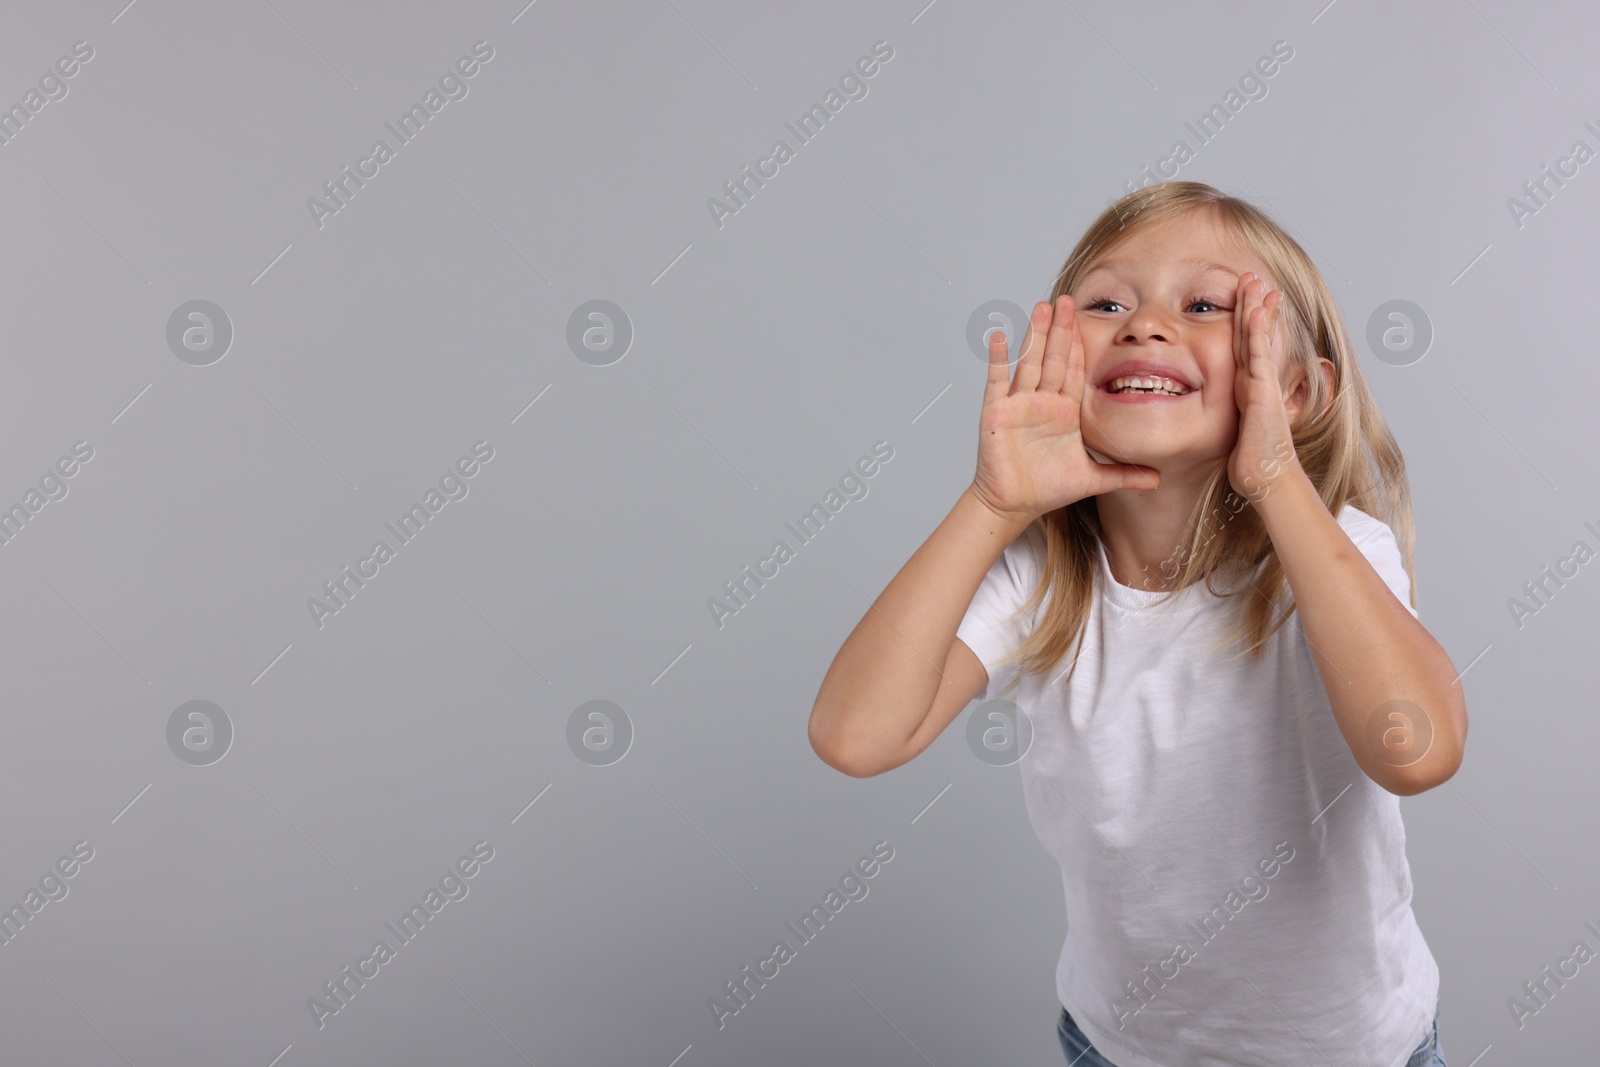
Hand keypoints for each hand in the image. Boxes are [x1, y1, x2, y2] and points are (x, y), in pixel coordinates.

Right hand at [971, 295, 1160, 525]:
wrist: (1013, 504)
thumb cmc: (1046, 489)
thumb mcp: (1094, 479)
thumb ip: (1125, 475)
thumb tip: (1159, 479)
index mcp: (1065, 411)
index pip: (1076, 370)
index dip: (1081, 344)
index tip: (1088, 318)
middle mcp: (1043, 403)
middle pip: (1054, 358)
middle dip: (1061, 330)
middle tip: (1067, 300)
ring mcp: (1019, 405)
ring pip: (1030, 362)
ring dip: (1035, 335)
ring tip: (1042, 308)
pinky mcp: (997, 413)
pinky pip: (997, 381)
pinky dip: (998, 359)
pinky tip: (1000, 337)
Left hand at [1227, 273, 1299, 502]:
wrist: (1266, 477)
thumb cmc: (1250, 463)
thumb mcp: (1233, 434)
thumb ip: (1227, 421)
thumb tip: (1210, 420)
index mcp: (1250, 388)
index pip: (1247, 347)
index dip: (1247, 323)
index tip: (1247, 299)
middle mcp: (1258, 381)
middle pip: (1253, 334)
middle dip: (1253, 305)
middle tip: (1252, 277)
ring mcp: (1262, 382)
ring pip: (1257, 337)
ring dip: (1256, 307)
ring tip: (1255, 281)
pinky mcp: (1262, 389)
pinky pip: (1257, 354)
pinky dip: (1257, 331)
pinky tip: (1255, 310)